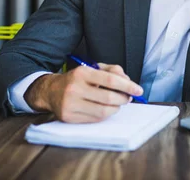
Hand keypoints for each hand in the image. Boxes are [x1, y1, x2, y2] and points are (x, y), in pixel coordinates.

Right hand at [24, 63, 143, 122]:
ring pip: (103, 111)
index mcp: (82, 73)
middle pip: (109, 98)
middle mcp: (75, 88)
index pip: (110, 80)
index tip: (138, 90)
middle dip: (124, 99)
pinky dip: (105, 115)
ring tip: (118, 103)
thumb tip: (128, 80)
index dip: (127, 86)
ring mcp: (71, 104)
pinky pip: (94, 119)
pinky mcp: (69, 117)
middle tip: (128, 98)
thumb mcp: (93, 69)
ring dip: (116, 108)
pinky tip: (106, 109)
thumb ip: (112, 71)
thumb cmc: (77, 80)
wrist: (50, 91)